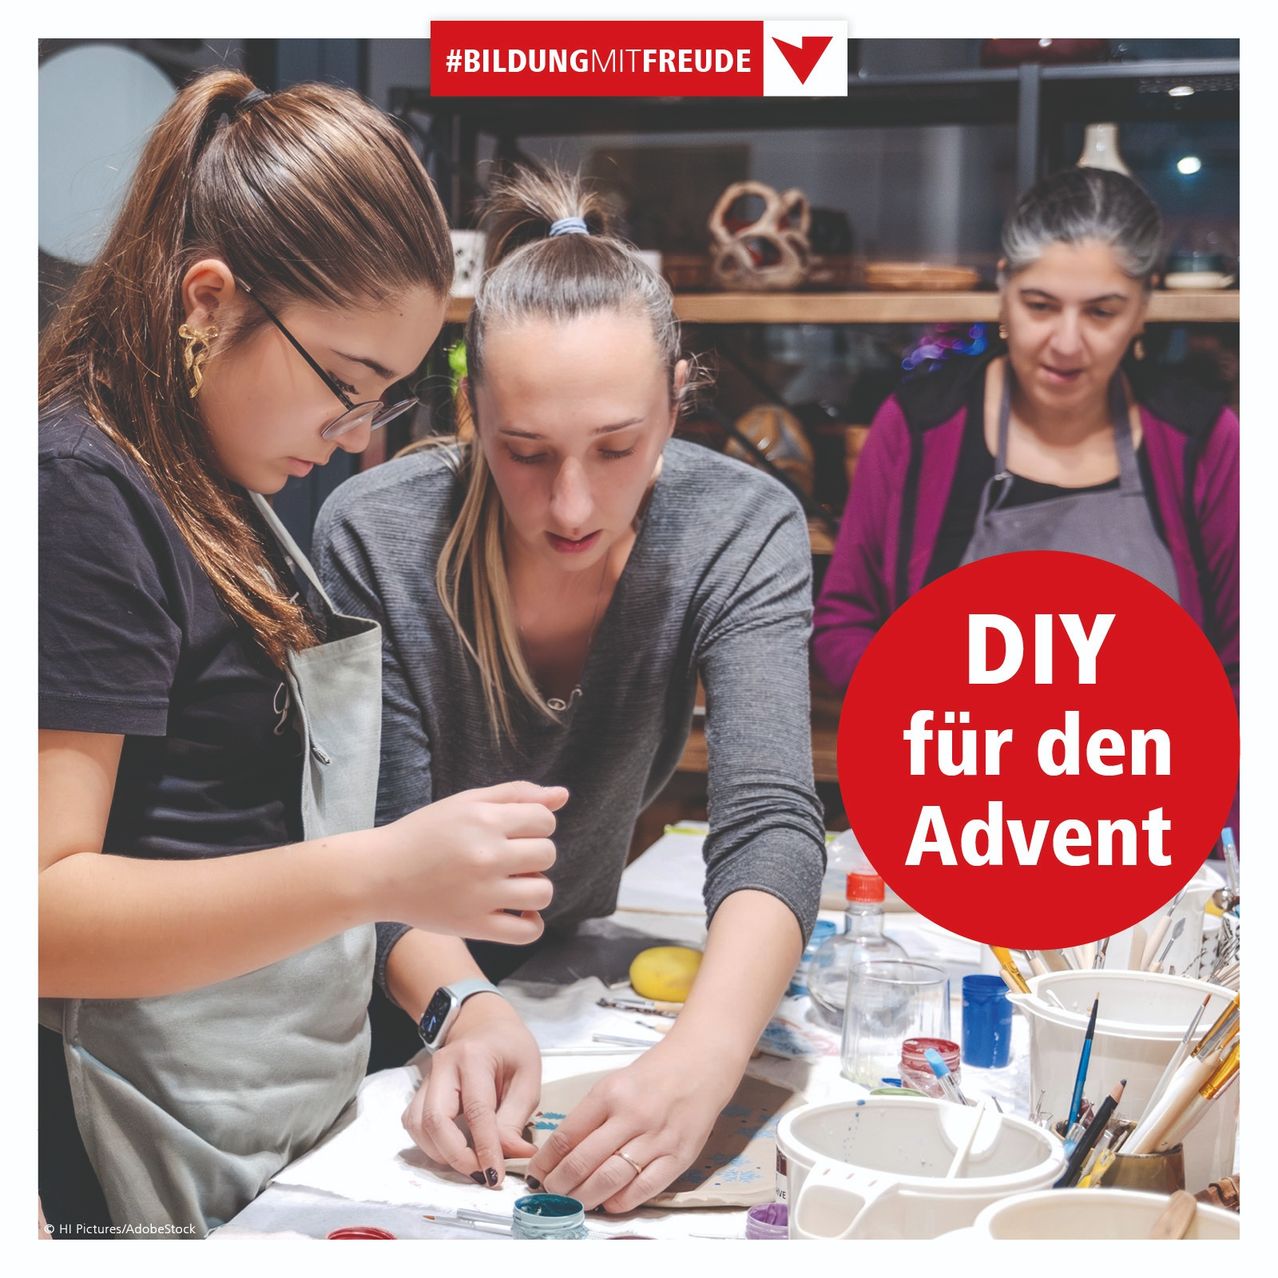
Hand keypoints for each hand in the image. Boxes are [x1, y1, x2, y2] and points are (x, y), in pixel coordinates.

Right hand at [368, 782, 566, 942]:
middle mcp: (487, 856)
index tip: (513, 832)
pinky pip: (528, 931)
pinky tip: (514, 910)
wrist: (380, 874)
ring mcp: (483, 894)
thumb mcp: (467, 802)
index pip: (545, 820)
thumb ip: (517, 794)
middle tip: (506, 857)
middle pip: (547, 854)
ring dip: (533, 887)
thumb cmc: (425, 833)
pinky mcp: (476, 926)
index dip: (535, 825)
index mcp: (485, 820)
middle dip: (533, 854)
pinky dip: (529, 923)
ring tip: (509, 883)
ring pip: (543, 892)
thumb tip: (563, 795)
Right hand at [402, 994, 540, 1187]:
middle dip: (457, 1157)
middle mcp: (442, 1066)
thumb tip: (513, 1155)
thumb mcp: (527, 1077)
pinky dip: (430, 1145)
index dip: (485, 1149)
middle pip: (436, 1121)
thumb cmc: (510, 1048)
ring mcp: (426, 1078)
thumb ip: (516, 1118)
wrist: (485, 1023)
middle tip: (482, 1174)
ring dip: (442, 1154)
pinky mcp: (419, 1092)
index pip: (476, 1111)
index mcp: (474, 1057)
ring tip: (472, 1162)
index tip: (495, 1177)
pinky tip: (453, 1148)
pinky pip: (414, 1125)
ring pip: (419, 1127)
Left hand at [525, 1039, 741, 1211]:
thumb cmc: (653, 1075)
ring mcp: (657, 1138)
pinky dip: (621, 1201)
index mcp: (610, 1093)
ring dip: (585, 1197)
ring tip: (573, 1202)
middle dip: (560, 1184)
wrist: (701, 1064)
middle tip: (550, 1192)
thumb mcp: (615, 1083)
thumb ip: (592, 1116)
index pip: (568, 1135)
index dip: (546, 1160)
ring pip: (610, 1179)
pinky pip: (644, 1189)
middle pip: (584, 1161)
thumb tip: (563, 1153)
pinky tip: (609, 1202)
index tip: (536, 1173)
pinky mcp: (679, 1156)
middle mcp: (632, 1116)